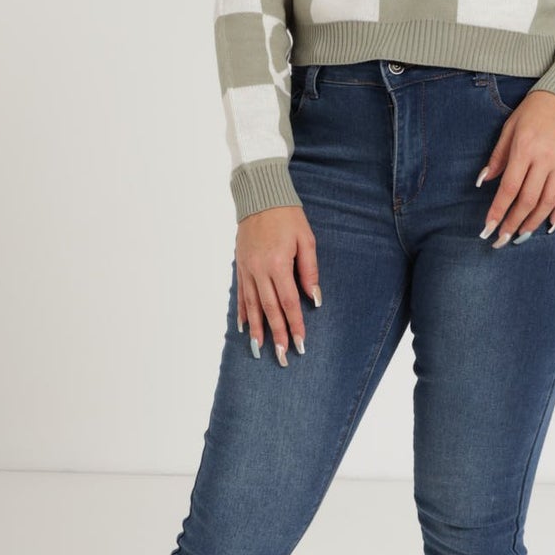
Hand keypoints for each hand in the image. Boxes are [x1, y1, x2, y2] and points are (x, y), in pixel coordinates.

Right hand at [235, 205, 320, 362]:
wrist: (260, 196)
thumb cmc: (287, 216)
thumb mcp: (306, 240)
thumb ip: (309, 270)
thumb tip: (314, 298)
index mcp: (278, 264)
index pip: (288, 302)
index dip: (295, 325)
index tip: (300, 344)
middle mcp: (259, 270)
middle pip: (270, 310)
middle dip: (277, 335)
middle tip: (283, 357)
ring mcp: (247, 269)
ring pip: (252, 306)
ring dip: (256, 329)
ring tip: (260, 350)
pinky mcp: (240, 266)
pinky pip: (241, 294)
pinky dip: (242, 312)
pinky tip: (243, 327)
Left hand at [476, 90, 554, 245]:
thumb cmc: (533, 111)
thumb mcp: (509, 128)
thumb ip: (498, 156)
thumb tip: (485, 181)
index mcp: (524, 149)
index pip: (509, 188)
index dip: (498, 211)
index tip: (488, 228)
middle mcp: (544, 159)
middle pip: (528, 200)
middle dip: (513, 223)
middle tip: (502, 239)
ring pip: (549, 202)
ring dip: (534, 222)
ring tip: (521, 234)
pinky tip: (550, 224)